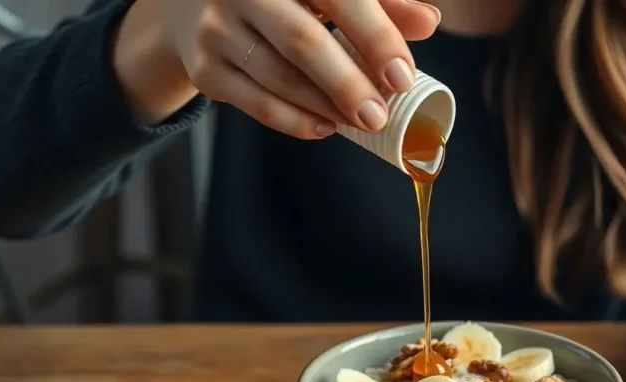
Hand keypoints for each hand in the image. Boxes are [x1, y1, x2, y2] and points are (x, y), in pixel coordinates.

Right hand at [118, 0, 440, 136]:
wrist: (196, 2)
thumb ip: (380, 3)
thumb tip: (429, 22)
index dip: (375, 36)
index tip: (402, 76)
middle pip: (303, 41)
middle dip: (347, 84)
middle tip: (380, 116)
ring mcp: (218, 28)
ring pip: (279, 77)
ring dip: (325, 106)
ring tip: (361, 121)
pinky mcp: (206, 68)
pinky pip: (255, 102)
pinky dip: (294, 120)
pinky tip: (326, 126)